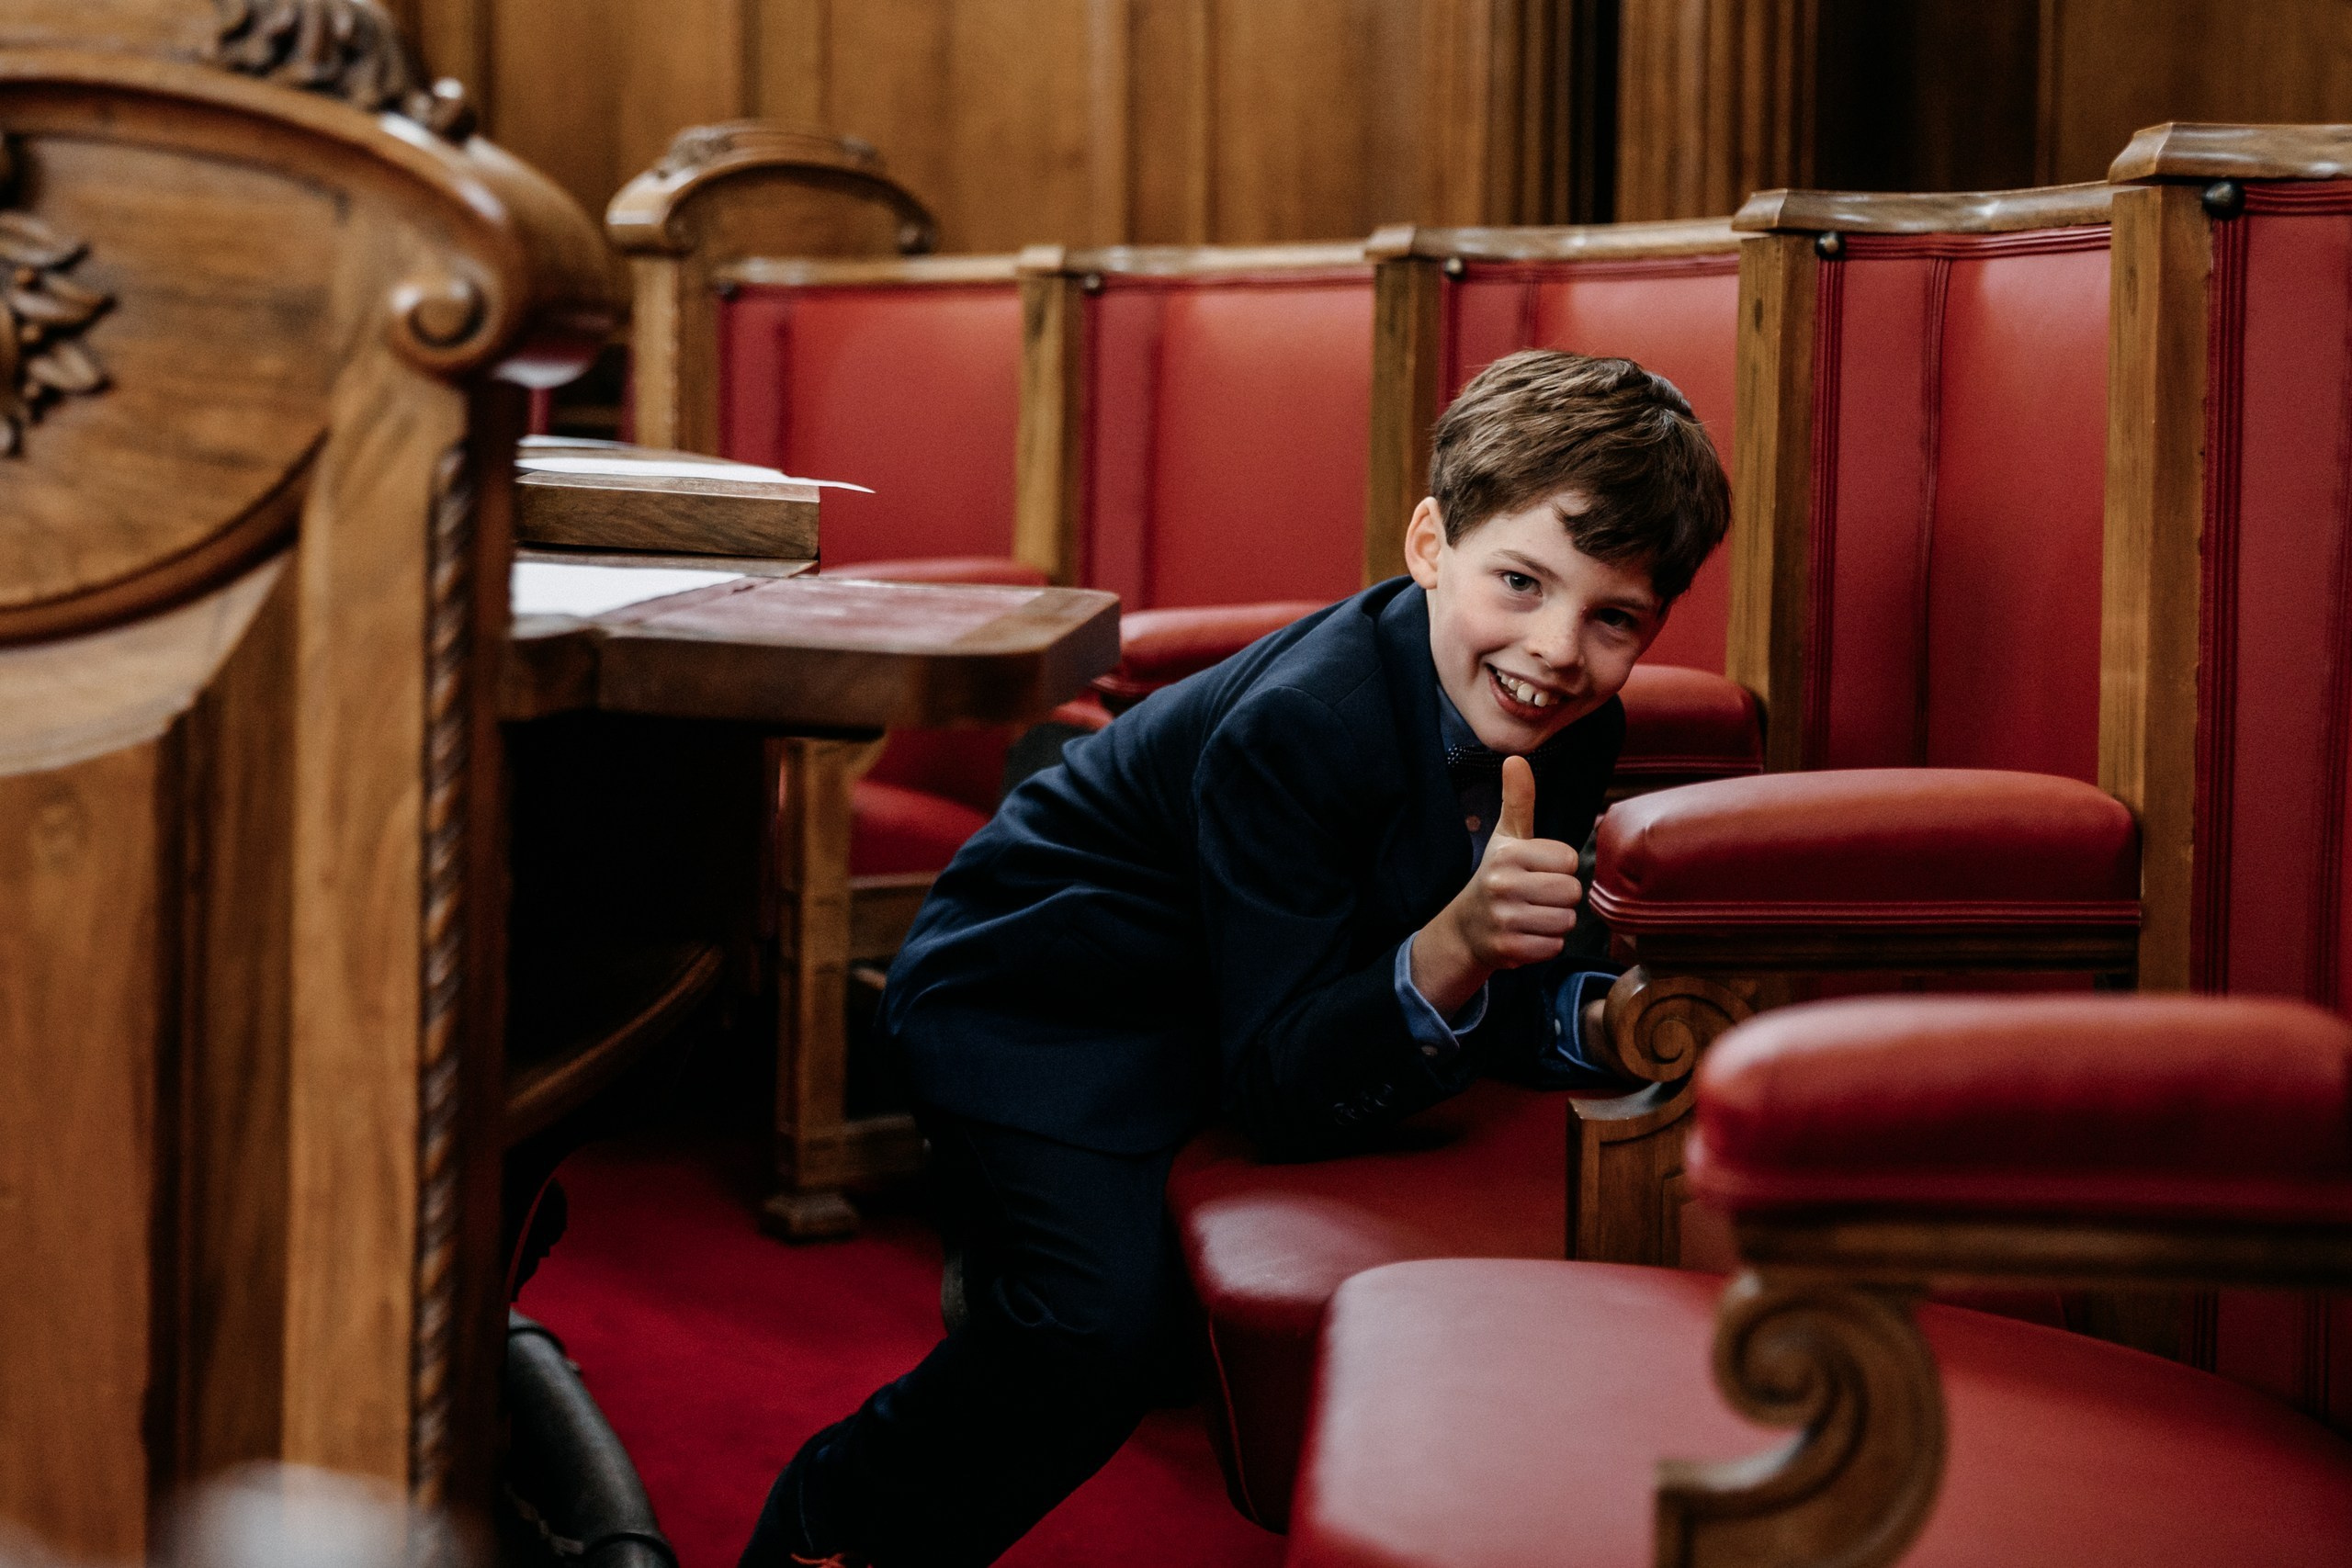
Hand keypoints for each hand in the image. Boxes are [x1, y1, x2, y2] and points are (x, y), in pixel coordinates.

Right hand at [1410, 756, 1583, 1015]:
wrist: (1466, 928)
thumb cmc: (1497, 876)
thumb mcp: (1506, 837)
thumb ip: (1518, 800)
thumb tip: (1515, 757)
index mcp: (1508, 854)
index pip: (1569, 860)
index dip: (1559, 867)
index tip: (1537, 871)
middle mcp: (1502, 885)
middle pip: (1571, 892)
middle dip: (1560, 897)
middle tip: (1536, 896)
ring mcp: (1503, 919)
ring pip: (1565, 922)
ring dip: (1555, 922)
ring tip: (1531, 915)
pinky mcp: (1507, 949)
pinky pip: (1554, 947)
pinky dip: (1545, 945)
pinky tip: (1526, 935)